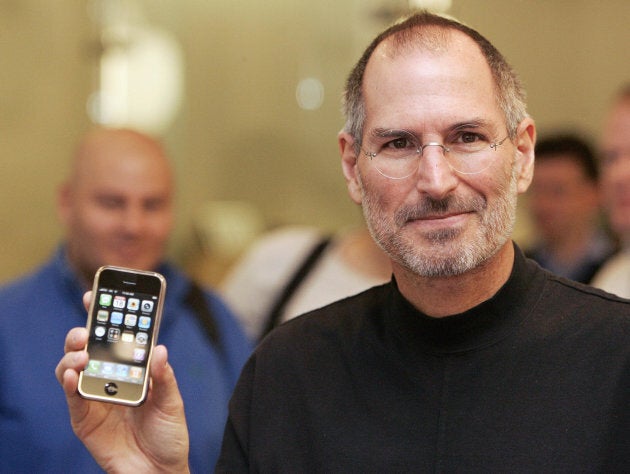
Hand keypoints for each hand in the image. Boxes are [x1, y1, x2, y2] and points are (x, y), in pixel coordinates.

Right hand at [55, 292, 189, 472]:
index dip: (104, 314)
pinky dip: (69, 383)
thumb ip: (164, 377)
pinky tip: (74, 374)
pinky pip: (72, 396)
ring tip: (83, 354)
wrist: (159, 471)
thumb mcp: (173, 402)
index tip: (96, 293)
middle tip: (87, 327)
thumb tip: (159, 349)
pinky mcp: (84, 418)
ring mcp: (94, 396)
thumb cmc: (169, 434)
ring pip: (73, 367)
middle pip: (88, 346)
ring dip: (73, 355)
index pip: (115, 336)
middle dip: (84, 331)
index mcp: (132, 369)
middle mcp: (110, 377)